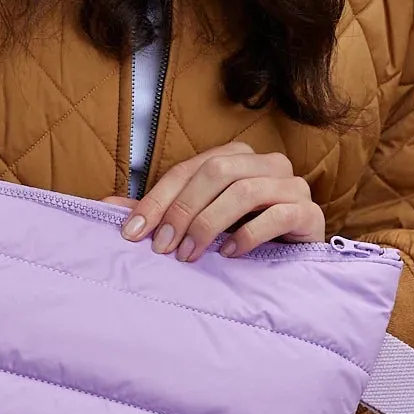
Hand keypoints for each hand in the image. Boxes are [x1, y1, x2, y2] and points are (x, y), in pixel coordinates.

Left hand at [120, 140, 323, 262]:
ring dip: (210, 224)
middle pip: (216, 173)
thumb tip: (104, 206)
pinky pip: (278, 214)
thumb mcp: (198, 221)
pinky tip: (229, 253)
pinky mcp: (309, 212)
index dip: (158, 198)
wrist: (297, 258)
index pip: (189, 169)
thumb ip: (158, 212)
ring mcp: (292, 185)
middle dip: (182, 211)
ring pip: (245, 191)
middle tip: (162, 248)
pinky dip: (248, 234)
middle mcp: (267, 162)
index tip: (134, 232)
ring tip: (189, 254)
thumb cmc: (244, 235)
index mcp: (236, 156)